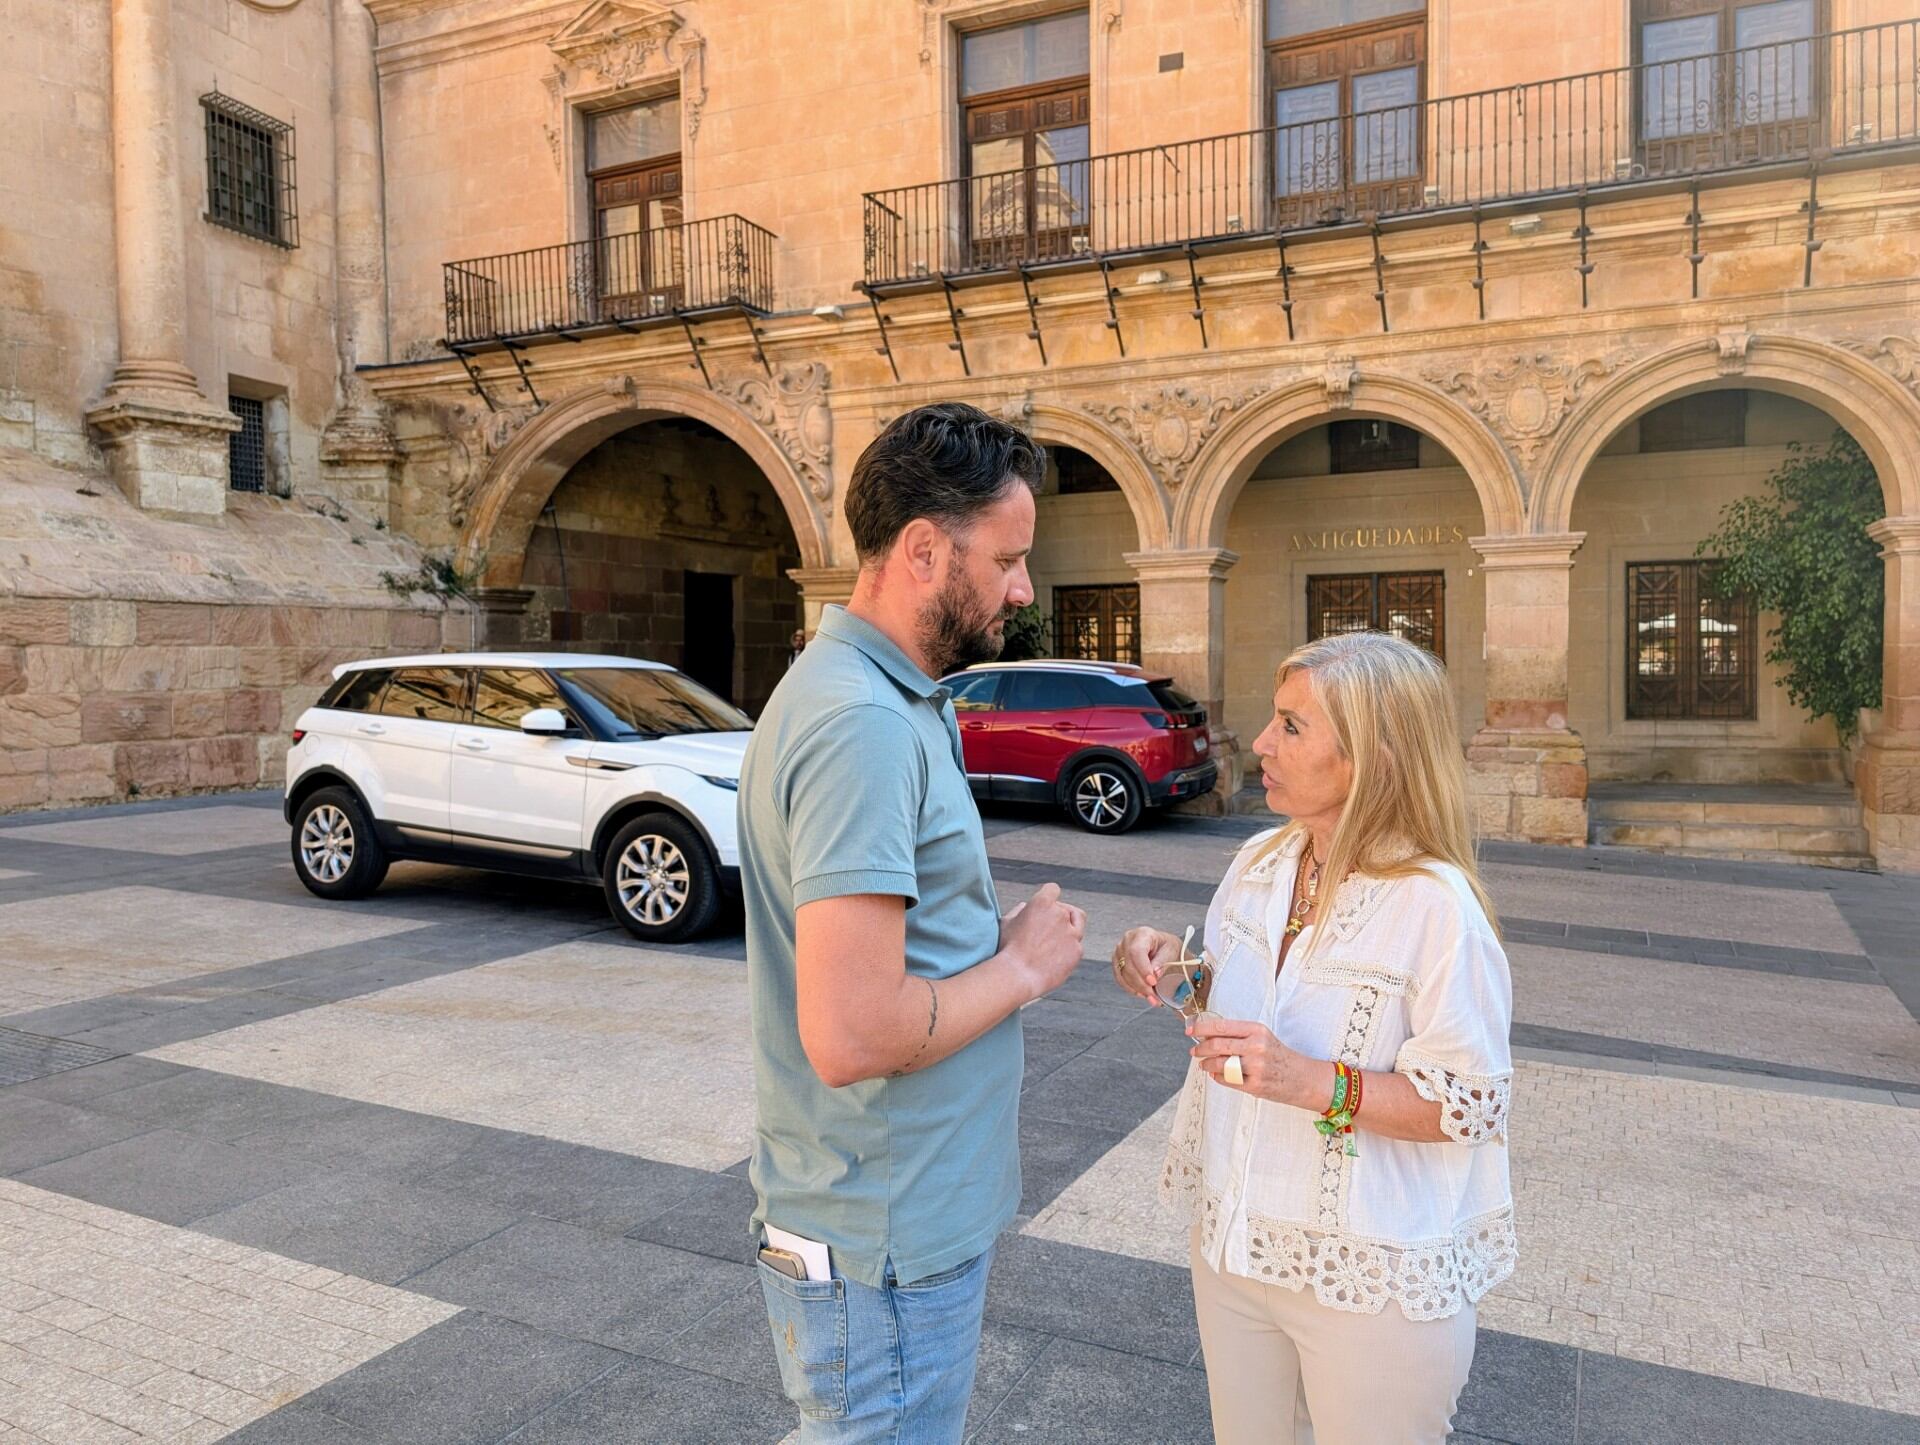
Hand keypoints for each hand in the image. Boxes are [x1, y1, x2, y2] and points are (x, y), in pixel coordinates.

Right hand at [1000, 883, 1085, 1001]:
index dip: (1049, 896)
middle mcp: (1060, 914)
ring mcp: (1071, 933)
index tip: (1046, 906)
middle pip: (1066, 908)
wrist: (1017, 976)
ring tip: (1056, 939)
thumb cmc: (1008, 949)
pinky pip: (1076, 945)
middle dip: (1059, 915)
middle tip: (1047, 927)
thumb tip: (1025, 907)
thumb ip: (1019, 911)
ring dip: (1069, 928)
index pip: (1052, 889)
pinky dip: (1069, 948)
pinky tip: (1055, 956)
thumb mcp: (1006, 923)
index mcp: (1042, 903)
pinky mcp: (1077, 951)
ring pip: (1078, 923)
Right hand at [1110, 927, 1185, 1003]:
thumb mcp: (1170, 951)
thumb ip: (1162, 962)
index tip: (1153, 982)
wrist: (1161, 947)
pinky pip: (1120, 979)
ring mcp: (1119, 952)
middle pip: (1128, 966)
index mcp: (1142, 934)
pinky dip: (1131, 989)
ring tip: (1152, 998)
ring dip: (1137, 989)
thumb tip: (1155, 974)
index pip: (1137, 952)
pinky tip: (1142, 994)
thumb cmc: (1166, 947)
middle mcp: (1127, 941)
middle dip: (1141, 984)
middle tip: (1154, 996)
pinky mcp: (1117, 963)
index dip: (1143, 969)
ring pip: (1123, 975)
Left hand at [1187, 1015, 1323, 1109]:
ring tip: (1204, 1064)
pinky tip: (1217, 1074)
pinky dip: (1217, 1077)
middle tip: (1194, 1050)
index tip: (1190, 1030)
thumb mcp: (1262, 1037)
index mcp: (1256, 1030)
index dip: (1201, 1028)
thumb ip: (1238, 1035)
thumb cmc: (1279, 1056)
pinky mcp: (1255, 1085)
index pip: (1221, 1026)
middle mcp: (1256, 1047)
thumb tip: (1207, 1034)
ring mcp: (1255, 1067)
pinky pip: (1227, 1080)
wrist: (1302, 1078)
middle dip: (1200, 1048)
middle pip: (1217, 1045)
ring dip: (1206, 1064)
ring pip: (1219, 1064)